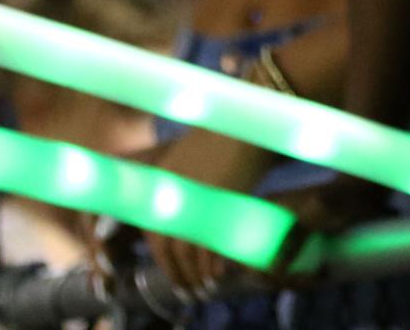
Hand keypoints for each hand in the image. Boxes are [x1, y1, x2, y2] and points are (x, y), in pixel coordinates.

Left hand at [141, 131, 283, 295]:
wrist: (256, 119)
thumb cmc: (237, 136)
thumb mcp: (206, 163)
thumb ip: (195, 189)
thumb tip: (199, 222)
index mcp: (163, 179)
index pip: (154, 230)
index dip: (163, 258)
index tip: (175, 273)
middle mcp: (168, 191)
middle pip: (164, 245)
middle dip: (176, 272)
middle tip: (188, 290)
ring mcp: (189, 197)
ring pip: (182, 251)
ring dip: (193, 275)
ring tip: (205, 287)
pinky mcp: (210, 204)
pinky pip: (204, 245)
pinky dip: (209, 265)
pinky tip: (217, 274)